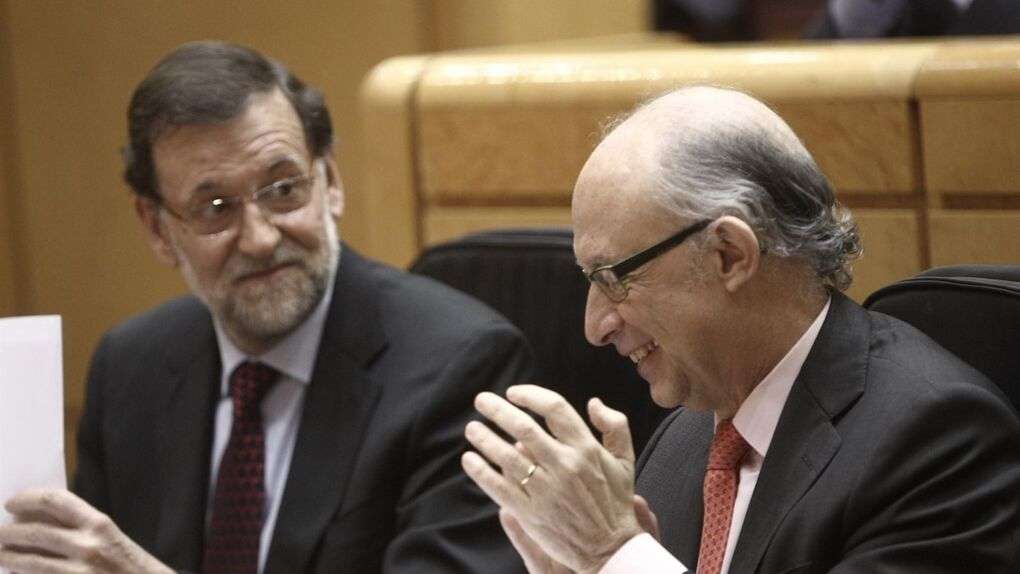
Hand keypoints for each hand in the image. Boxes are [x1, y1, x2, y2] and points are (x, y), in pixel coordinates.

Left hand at [0, 489, 172, 573]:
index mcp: (98, 524)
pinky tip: (15, 571)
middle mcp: (87, 545)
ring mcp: (77, 572)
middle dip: (7, 533)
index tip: (11, 504)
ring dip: (7, 556)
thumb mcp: (110, 537)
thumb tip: (36, 520)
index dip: (28, 498)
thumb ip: (79, 527)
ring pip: (29, 561)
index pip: (55, 501)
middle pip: (35, 532)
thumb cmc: (129, 565)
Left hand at [462, 384, 642, 573]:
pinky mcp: (530, 512)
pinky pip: (499, 487)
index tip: (513, 393)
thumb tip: (593, 402)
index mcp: (586, 448)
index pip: (555, 408)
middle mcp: (564, 465)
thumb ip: (615, 425)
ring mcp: (545, 489)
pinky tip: (469, 459)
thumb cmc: (615, 501)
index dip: (531, 395)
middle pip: (523, 428)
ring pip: (506, 456)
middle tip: (481, 401)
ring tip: (472, 428)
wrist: (610, 548)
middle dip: (497, 410)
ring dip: (484, 438)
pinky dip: (480, 471)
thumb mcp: (625, 460)